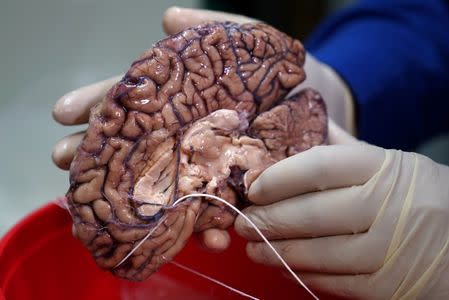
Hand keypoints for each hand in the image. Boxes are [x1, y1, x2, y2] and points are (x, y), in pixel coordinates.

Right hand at [52, 7, 355, 251]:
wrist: (326, 109)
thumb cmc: (289, 75)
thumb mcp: (256, 44)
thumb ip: (216, 29)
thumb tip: (168, 17)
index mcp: (187, 101)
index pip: (135, 98)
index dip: (99, 102)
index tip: (65, 113)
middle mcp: (190, 135)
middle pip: (137, 144)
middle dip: (100, 153)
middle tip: (65, 161)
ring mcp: (210, 167)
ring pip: (170, 188)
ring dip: (145, 202)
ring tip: (124, 209)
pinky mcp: (235, 192)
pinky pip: (216, 213)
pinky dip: (210, 227)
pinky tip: (209, 235)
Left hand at [234, 122, 448, 298]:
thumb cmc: (414, 193)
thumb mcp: (387, 162)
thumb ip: (343, 147)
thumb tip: (304, 120)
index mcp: (382, 167)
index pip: (317, 166)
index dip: (278, 178)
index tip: (253, 188)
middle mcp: (386, 206)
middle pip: (310, 213)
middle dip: (267, 220)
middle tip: (241, 222)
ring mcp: (389, 249)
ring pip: (317, 253)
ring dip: (276, 251)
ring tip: (253, 247)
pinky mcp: (389, 285)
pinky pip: (333, 282)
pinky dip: (302, 274)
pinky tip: (284, 266)